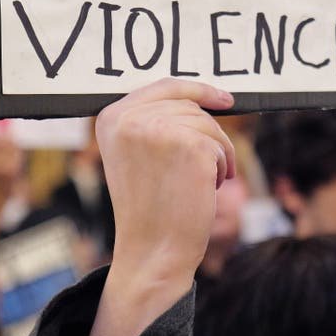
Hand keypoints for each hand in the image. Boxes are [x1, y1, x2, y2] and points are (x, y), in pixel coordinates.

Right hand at [96, 78, 234, 280]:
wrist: (153, 249)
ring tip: (203, 182)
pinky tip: (208, 188)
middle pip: (190, 106)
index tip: (225, 99)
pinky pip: (221, 144)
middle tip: (206, 168)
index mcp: (111, 117)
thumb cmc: (150, 208)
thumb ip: (153, 121)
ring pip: (209, 124)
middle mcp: (129, 119)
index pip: (164, 86)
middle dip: (207, 135)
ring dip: (217, 153)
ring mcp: (159, 129)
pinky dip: (224, 166)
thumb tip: (201, 96)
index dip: (199, 90)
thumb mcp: (137, 155)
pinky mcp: (190, 145)